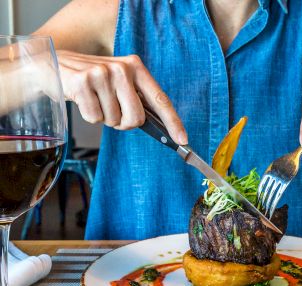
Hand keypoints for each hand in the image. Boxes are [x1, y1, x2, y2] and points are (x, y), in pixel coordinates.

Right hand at [57, 51, 187, 143]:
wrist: (53, 65)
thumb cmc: (93, 81)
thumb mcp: (119, 83)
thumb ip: (139, 100)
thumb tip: (162, 129)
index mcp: (136, 67)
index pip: (161, 100)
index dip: (173, 123)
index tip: (183, 140)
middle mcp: (122, 69)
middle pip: (136, 119)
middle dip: (124, 123)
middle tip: (112, 111)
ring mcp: (102, 74)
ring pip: (115, 121)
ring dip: (105, 118)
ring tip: (95, 100)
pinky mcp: (83, 83)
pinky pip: (95, 118)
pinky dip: (89, 116)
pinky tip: (83, 100)